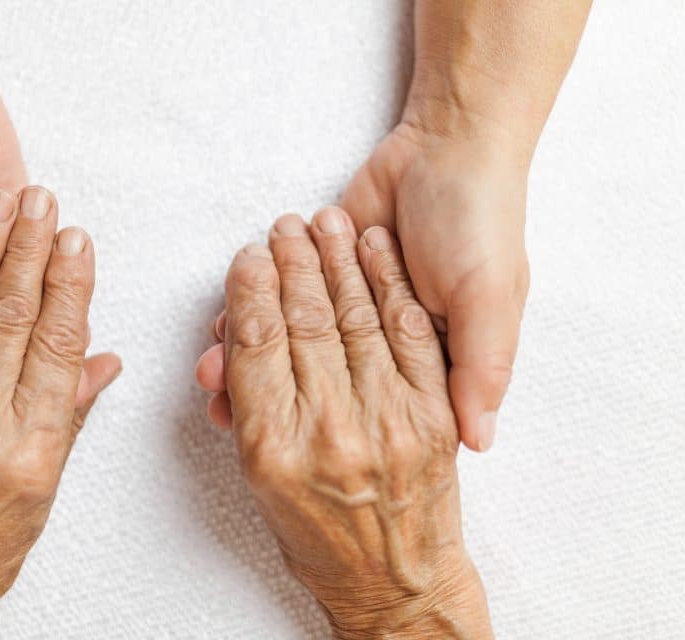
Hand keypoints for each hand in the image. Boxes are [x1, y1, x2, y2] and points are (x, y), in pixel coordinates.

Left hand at [0, 187, 120, 638]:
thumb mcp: (43, 492)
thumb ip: (70, 417)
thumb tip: (102, 360)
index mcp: (28, 447)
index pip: (55, 346)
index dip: (69, 287)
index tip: (79, 243)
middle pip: (10, 317)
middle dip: (30, 251)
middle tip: (45, 203)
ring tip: (3, 201)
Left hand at [196, 124, 529, 451]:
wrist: (448, 145)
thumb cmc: (480, 222)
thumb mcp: (490, 296)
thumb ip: (481, 366)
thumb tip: (478, 443)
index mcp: (423, 360)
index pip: (368, 409)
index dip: (323, 428)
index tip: (275, 442)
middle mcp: (377, 343)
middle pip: (318, 381)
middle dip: (268, 392)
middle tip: (218, 405)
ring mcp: (341, 307)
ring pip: (290, 345)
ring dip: (250, 354)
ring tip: (209, 369)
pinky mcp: (314, 272)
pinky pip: (276, 305)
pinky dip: (249, 315)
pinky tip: (219, 330)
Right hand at [212, 209, 490, 637]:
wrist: (400, 586)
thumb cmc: (322, 541)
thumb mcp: (261, 489)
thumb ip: (244, 416)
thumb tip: (222, 364)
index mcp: (274, 450)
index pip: (257, 347)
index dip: (249, 294)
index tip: (245, 259)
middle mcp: (330, 432)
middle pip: (303, 324)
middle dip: (290, 266)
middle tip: (279, 228)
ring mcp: (389, 421)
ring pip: (354, 319)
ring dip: (335, 262)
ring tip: (318, 223)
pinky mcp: (433, 416)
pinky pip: (407, 334)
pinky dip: (389, 287)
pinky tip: (372, 252)